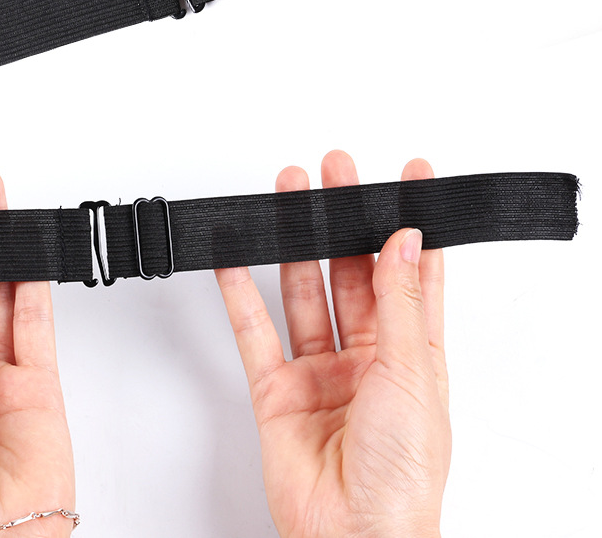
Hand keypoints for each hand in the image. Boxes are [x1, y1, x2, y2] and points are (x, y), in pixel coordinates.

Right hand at [216, 150, 449, 537]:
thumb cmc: (403, 476)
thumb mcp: (413, 376)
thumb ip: (401, 302)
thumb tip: (404, 240)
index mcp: (413, 354)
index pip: (414, 271)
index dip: (412, 222)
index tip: (410, 176)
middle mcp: (367, 357)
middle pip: (352, 270)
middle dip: (343, 219)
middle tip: (334, 173)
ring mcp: (320, 371)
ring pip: (304, 291)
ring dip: (295, 243)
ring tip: (288, 197)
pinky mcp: (277, 389)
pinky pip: (255, 332)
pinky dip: (240, 295)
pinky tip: (234, 261)